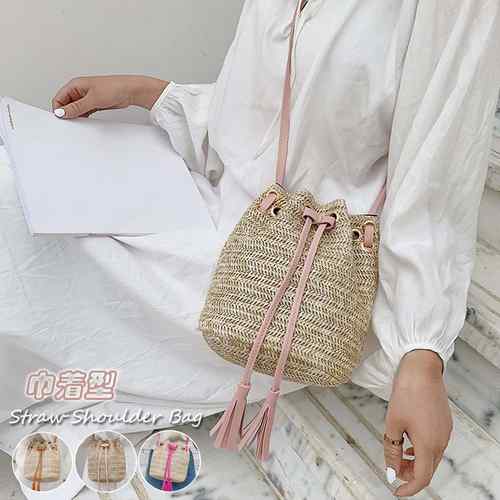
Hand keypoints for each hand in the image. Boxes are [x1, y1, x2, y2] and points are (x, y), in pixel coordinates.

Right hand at [51, 75, 168, 118]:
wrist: (130, 91)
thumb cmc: (113, 88)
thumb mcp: (92, 99)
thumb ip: (76, 107)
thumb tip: (62, 112)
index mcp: (75, 85)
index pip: (59, 98)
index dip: (58, 109)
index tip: (62, 120)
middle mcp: (79, 90)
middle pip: (66, 104)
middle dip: (67, 114)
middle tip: (70, 124)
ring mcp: (87, 98)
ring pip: (75, 109)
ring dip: (76, 116)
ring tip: (79, 123)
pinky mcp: (94, 104)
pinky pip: (84, 112)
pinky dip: (83, 117)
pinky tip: (85, 122)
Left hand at [384, 350, 451, 496]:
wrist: (422, 369)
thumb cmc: (406, 393)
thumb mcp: (393, 423)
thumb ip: (392, 449)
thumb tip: (391, 469)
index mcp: (428, 444)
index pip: (422, 478)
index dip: (409, 488)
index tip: (397, 491)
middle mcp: (441, 441)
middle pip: (428, 469)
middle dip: (410, 474)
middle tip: (394, 470)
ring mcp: (445, 431)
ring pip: (432, 457)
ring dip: (416, 461)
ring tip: (400, 455)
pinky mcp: (445, 422)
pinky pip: (435, 444)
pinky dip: (422, 449)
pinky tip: (410, 441)